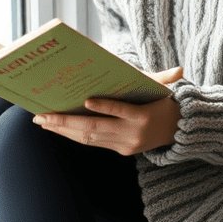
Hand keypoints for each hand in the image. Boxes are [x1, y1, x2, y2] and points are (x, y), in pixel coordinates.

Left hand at [32, 67, 182, 155]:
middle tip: (42, 115)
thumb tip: (180, 70)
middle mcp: (132, 134)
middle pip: (95, 128)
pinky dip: (74, 134)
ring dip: (64, 130)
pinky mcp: (122, 151)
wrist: (179, 131)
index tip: (86, 100)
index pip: (122, 110)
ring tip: (43, 121)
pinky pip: (93, 143)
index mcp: (143, 116)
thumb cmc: (165, 102)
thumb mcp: (166, 89)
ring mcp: (126, 145)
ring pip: (90, 138)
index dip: (104, 106)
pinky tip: (58, 127)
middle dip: (66, 122)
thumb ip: (168, 78)